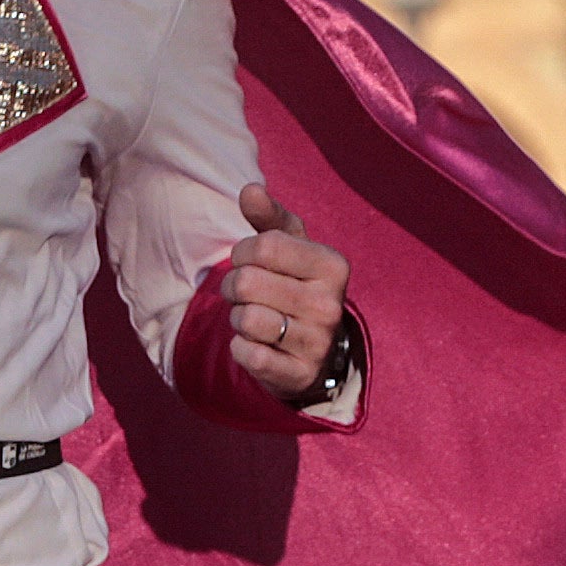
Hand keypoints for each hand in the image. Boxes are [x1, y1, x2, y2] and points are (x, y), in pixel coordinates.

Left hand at [220, 183, 354, 404]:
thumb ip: (268, 217)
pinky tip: (255, 345)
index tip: (249, 262)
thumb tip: (249, 190)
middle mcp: (331, 305)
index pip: (263, 246)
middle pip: (247, 283)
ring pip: (245, 319)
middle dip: (232, 286)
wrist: (314, 350)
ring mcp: (318, 342)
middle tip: (243, 293)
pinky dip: (240, 349)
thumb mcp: (288, 247)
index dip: (242, 252)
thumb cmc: (294, 284)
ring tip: (252, 318)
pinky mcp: (299, 374)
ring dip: (237, 318)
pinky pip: (248, 355)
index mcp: (332, 265)